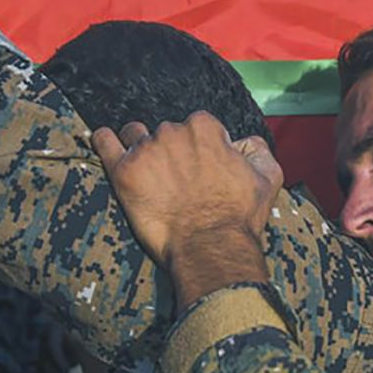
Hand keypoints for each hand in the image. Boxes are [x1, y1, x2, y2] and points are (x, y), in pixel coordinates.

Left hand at [92, 113, 283, 307]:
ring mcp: (145, 150)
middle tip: (178, 180)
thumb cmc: (239, 216)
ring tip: (148, 172)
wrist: (211, 247)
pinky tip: (106, 142)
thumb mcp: (268, 177)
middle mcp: (172, 131)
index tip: (200, 168)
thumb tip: (242, 142)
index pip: (197, 126)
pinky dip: (105, 141)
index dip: (200, 147)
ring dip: (141, 148)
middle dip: (171, 151)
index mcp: (204, 128)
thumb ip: (257, 149)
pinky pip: (105, 143)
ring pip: (136, 135)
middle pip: (166, 131)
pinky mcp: (124, 172)